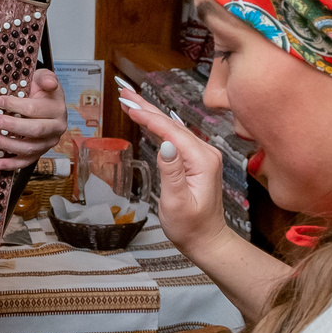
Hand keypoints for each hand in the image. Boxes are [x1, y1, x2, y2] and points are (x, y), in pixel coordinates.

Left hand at [0, 67, 67, 171]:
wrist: (44, 101)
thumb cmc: (41, 90)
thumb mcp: (43, 78)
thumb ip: (46, 77)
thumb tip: (50, 83)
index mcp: (57, 108)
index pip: (35, 109)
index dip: (16, 105)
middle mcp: (57, 127)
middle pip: (34, 130)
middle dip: (11, 126)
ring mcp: (49, 142)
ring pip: (29, 148)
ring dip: (8, 145)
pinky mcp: (40, 152)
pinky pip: (27, 161)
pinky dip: (12, 164)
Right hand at [116, 89, 235, 262]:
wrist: (207, 240)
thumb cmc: (191, 227)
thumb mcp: (177, 203)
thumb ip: (172, 172)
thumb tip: (165, 144)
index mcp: (202, 160)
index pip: (170, 131)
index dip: (148, 116)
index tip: (128, 104)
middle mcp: (205, 153)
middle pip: (171, 124)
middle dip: (147, 107)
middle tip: (124, 92)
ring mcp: (202, 155)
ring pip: (172, 128)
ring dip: (151, 113)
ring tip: (130, 99)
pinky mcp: (196, 161)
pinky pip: (176, 137)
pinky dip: (159, 125)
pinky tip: (149, 118)